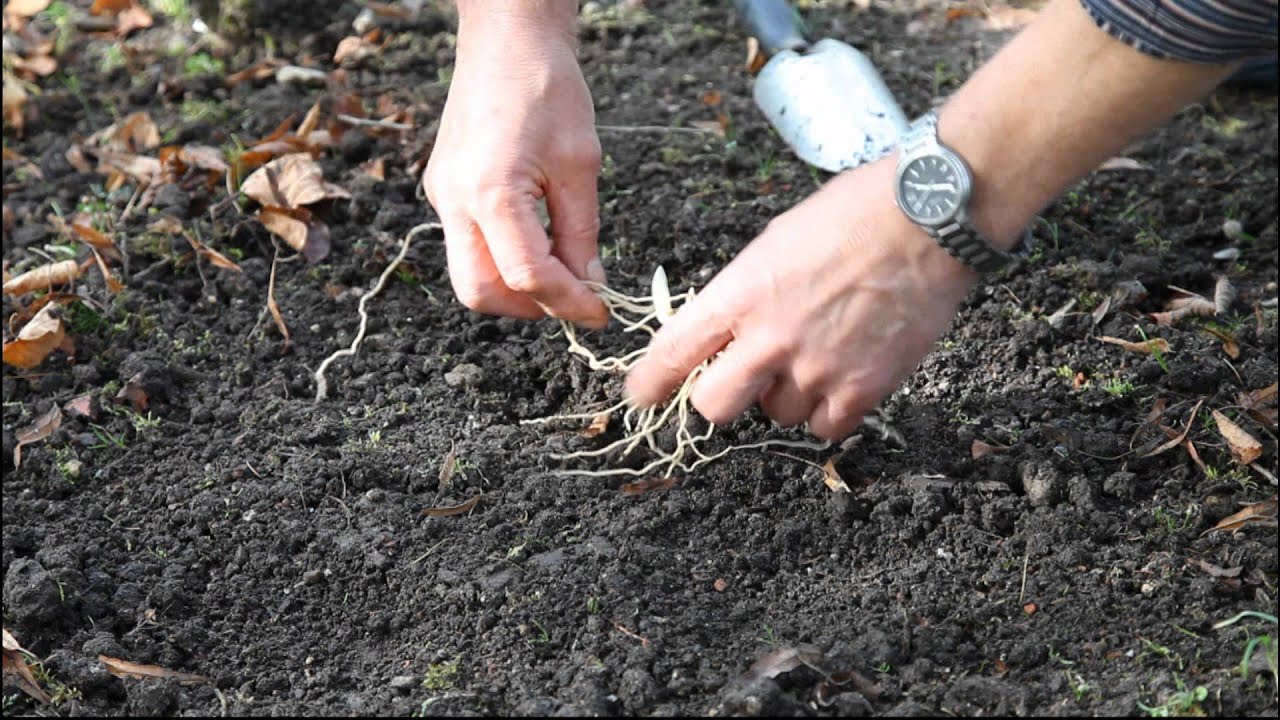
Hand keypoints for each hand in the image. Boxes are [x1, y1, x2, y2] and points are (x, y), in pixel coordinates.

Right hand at [422, 3, 607, 327]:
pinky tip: (539, 241)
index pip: (526, 276)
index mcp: (490, 192)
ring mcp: (443, 196)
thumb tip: (589, 285)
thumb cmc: (546, 88)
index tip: (601, 311)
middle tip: (575, 298)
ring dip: (516, 286)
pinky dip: (504, 258)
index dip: (568, 303)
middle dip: (530, 307)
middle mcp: (454, 200)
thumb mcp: (580, 165)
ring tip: (562, 270)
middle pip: (480, 292)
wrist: (506, 40)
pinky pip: (469, 245)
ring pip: (470, 275)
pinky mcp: (444, 190)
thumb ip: (581, 233)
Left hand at [625, 158, 977, 439]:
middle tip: (741, 380)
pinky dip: (830, 411)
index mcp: (740, 293)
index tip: (640, 396)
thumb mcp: (773, 242)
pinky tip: (843, 377)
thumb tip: (725, 333)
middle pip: (714, 407)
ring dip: (786, 397)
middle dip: (720, 398)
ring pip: (778, 416)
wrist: (928, 215)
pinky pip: (826, 428)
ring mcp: (818, 367)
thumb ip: (742, 294)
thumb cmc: (852, 214)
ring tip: (817, 354)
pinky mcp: (864, 388)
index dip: (648, 383)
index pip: (673, 352)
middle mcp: (771, 338)